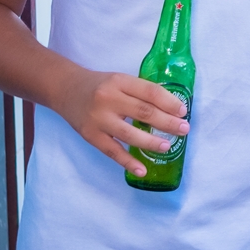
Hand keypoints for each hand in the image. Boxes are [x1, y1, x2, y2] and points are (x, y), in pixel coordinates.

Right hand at [54, 68, 189, 177]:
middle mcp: (109, 99)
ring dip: (151, 142)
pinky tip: (142, 169)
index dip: (169, 102)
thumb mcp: (120, 80)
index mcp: (120, 82)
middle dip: (167, 122)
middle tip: (184, 129)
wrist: (65, 89)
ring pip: (129, 134)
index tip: (183, 111)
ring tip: (167, 146)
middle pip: (143, 112)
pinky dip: (128, 162)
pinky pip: (112, 151)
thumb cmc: (100, 86)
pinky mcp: (91, 136)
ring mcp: (98, 119)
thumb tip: (171, 109)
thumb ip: (140, 92)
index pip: (150, 92)